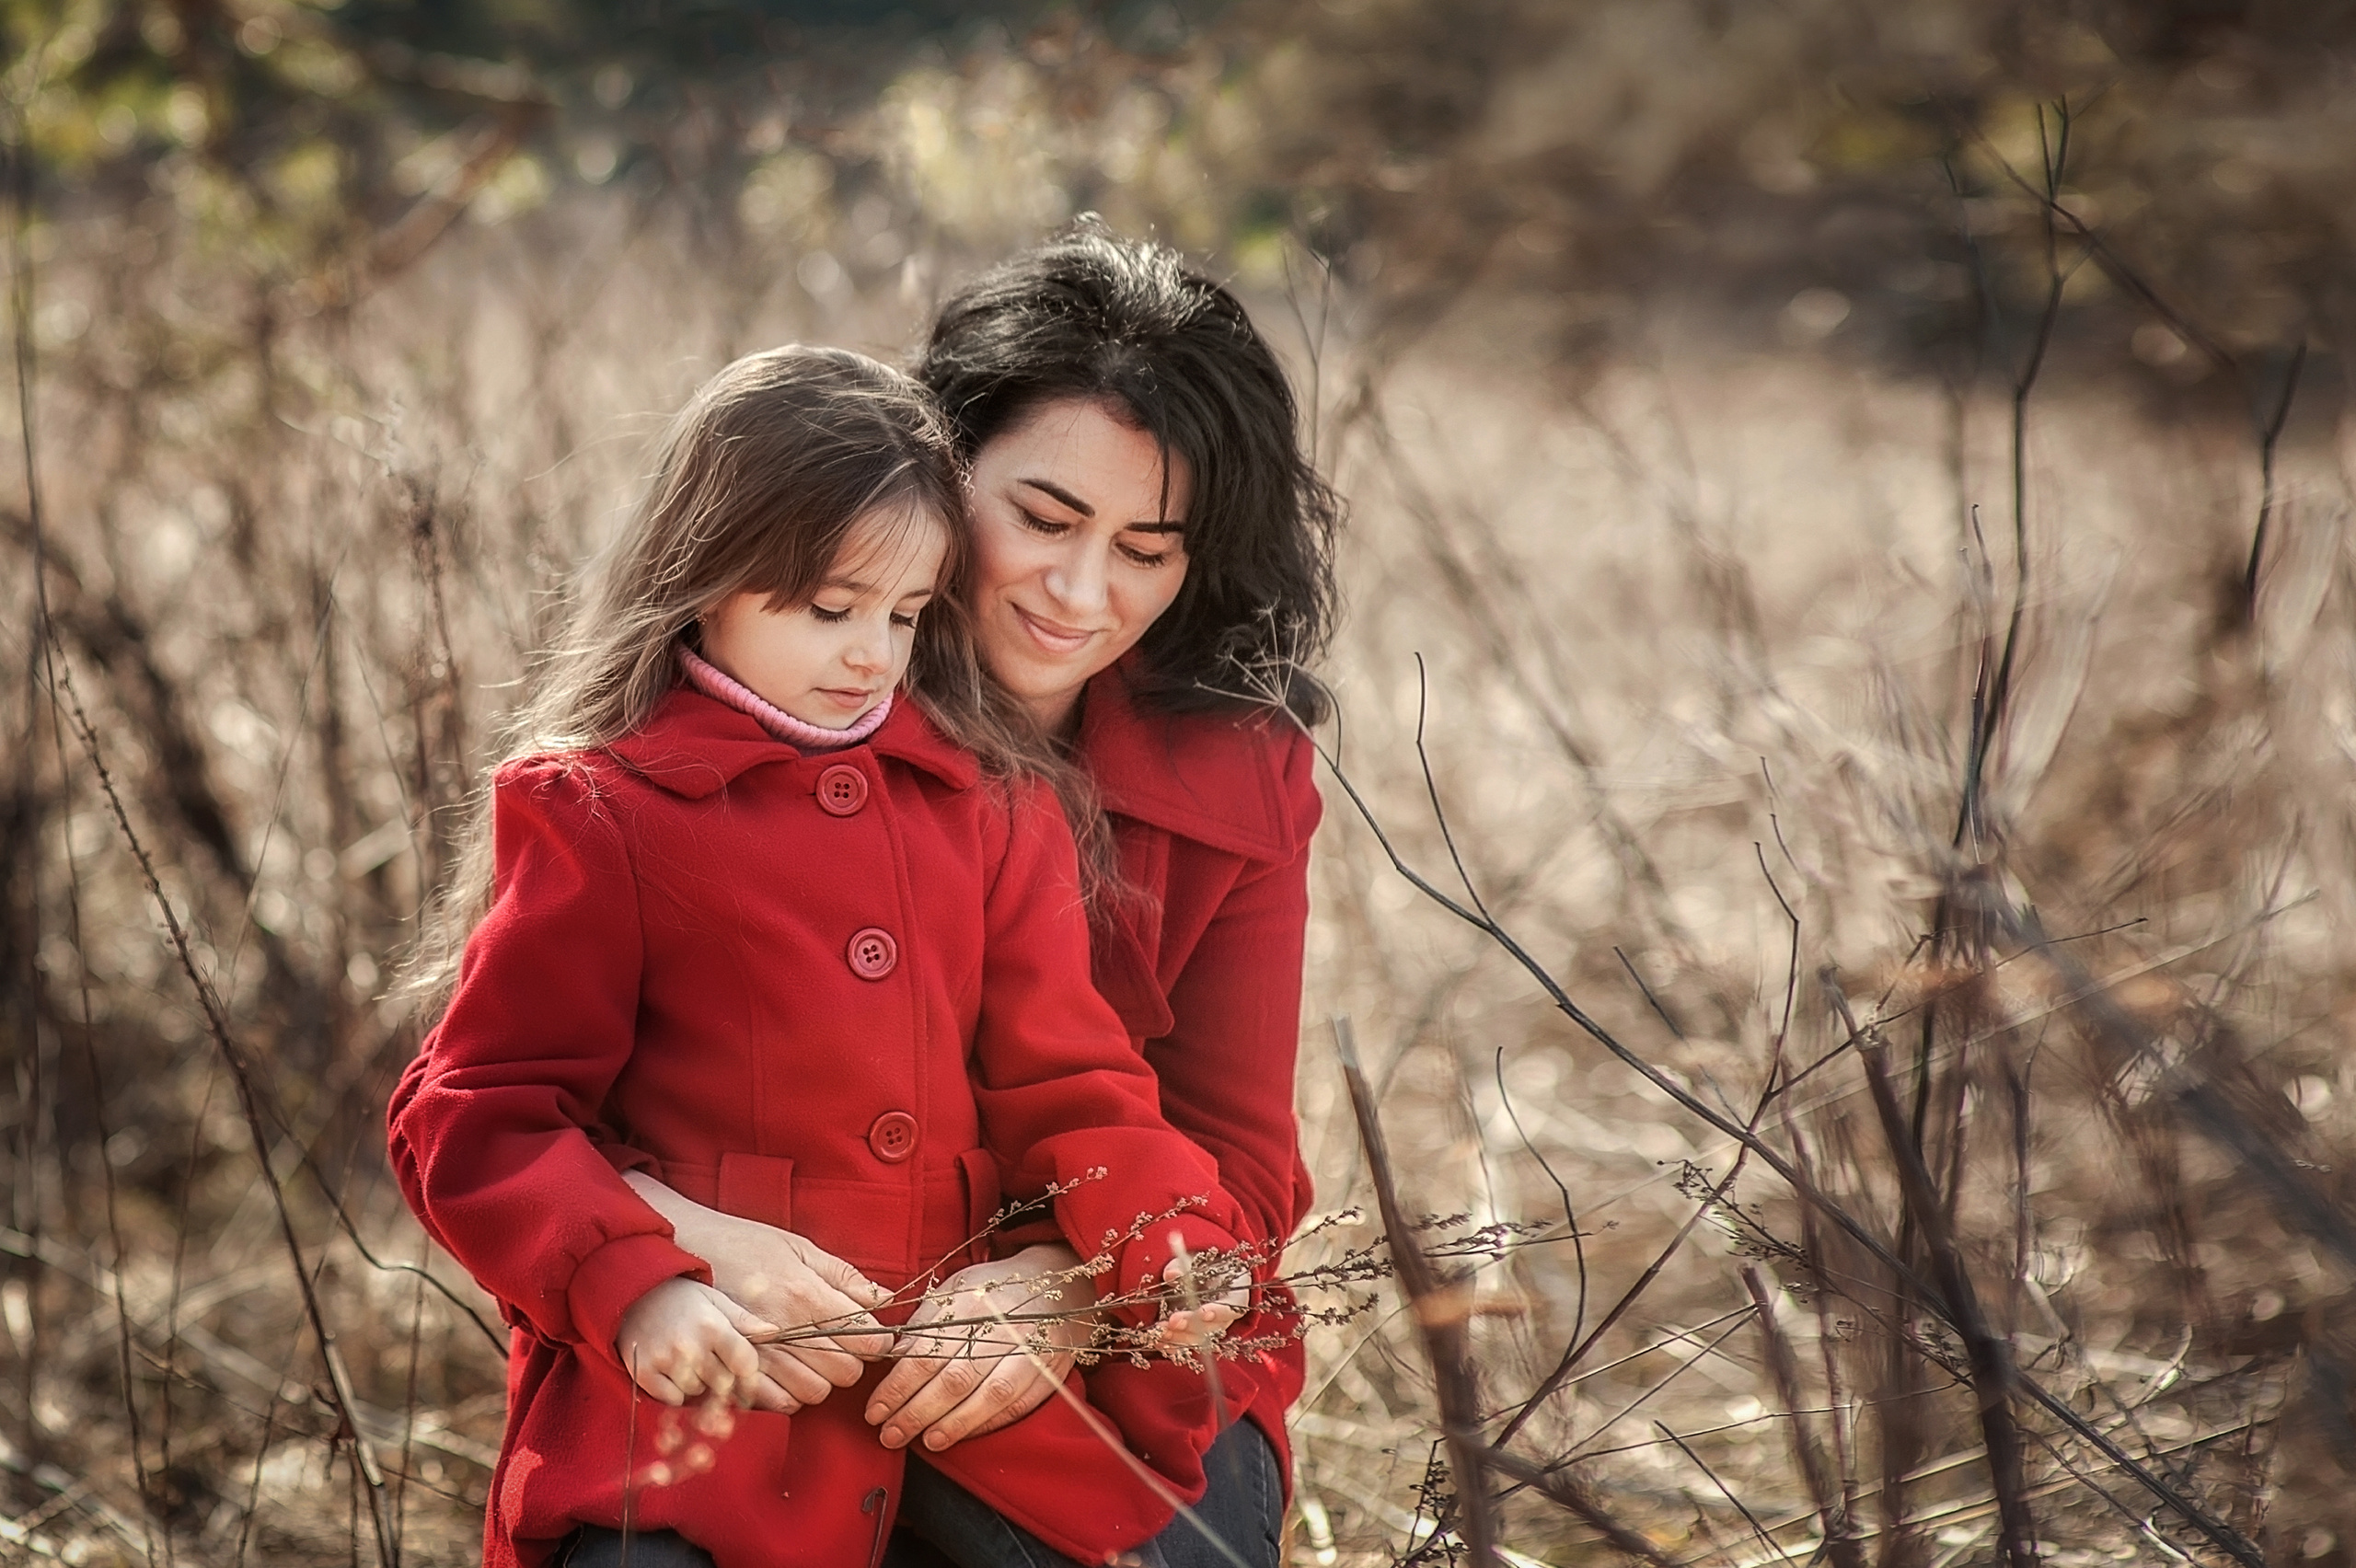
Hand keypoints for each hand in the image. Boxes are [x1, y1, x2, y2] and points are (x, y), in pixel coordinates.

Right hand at [615, 1278, 771, 1405]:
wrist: (632, 1294)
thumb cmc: (681, 1298)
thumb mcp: (716, 1300)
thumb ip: (745, 1320)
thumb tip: (775, 1332)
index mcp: (713, 1327)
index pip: (746, 1365)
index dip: (747, 1370)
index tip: (741, 1366)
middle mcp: (691, 1346)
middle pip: (723, 1383)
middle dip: (722, 1376)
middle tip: (709, 1359)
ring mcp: (665, 1362)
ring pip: (698, 1393)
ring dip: (698, 1383)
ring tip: (688, 1360)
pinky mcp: (644, 1373)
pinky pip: (673, 1399)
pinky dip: (675, 1392)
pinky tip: (671, 1371)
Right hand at [624, 1172, 895, 1409]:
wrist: (682, 1254)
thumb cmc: (743, 1245)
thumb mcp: (796, 1247)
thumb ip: (841, 1275)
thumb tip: (882, 1297)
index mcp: (804, 1293)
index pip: (865, 1339)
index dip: (875, 1342)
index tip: (870, 1337)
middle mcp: (784, 1328)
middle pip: (844, 1373)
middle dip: (849, 1363)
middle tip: (838, 1347)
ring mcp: (757, 1354)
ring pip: (814, 1393)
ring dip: (819, 1380)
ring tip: (809, 1359)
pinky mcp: (734, 1371)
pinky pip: (778, 1403)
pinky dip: (787, 1394)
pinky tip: (783, 1372)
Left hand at [865, 1244, 1096, 1451]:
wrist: (1056, 1280)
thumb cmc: (993, 1289)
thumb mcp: (954, 1291)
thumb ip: (924, 1324)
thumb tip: (892, 1358)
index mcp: (971, 1302)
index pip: (925, 1353)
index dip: (896, 1387)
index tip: (874, 1411)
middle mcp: (1002, 1326)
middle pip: (954, 1380)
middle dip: (916, 1413)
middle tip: (889, 1434)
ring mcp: (1031, 1350)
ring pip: (987, 1397)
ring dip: (952, 1425)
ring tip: (925, 1441)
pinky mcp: (1050, 1370)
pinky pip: (1016, 1406)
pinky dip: (987, 1423)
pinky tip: (962, 1433)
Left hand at [1154, 1255, 1248, 1348]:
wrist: (1210, 1280)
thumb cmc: (1207, 1269)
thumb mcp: (1198, 1262)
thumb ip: (1184, 1267)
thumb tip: (1171, 1274)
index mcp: (1235, 1298)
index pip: (1230, 1308)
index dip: (1218, 1312)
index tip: (1202, 1312)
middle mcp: (1225, 1319)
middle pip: (1212, 1328)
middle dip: (1192, 1325)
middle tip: (1173, 1321)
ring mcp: (1211, 1331)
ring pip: (1198, 1340)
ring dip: (1179, 1338)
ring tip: (1161, 1332)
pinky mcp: (1197, 1337)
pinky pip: (1186, 1346)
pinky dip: (1172, 1346)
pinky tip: (1159, 1343)